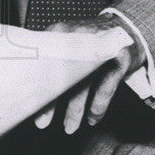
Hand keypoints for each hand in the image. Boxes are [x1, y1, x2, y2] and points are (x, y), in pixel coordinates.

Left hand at [35, 15, 144, 133]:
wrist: (127, 26)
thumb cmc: (90, 39)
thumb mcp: (69, 38)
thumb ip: (52, 52)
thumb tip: (28, 79)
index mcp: (61, 32)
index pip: (45, 62)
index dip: (37, 85)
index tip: (29, 105)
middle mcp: (79, 38)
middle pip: (61, 76)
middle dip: (51, 103)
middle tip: (41, 123)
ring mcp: (100, 50)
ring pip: (83, 86)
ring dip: (74, 111)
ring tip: (69, 128)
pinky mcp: (119, 60)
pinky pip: (105, 89)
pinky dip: (98, 107)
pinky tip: (92, 119)